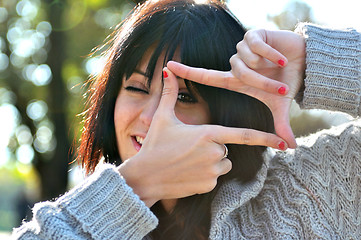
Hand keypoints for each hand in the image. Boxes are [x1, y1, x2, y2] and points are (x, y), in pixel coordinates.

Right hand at [118, 68, 286, 206]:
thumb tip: (168, 70)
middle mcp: (214, 153)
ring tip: (188, 160)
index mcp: (207, 134)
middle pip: (226, 147)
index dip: (265, 138)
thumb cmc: (154, 145)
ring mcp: (212, 172)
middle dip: (214, 146)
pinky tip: (187, 173)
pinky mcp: (208, 187)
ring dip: (211, 161)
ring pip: (222, 163)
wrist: (145, 177)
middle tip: (189, 148)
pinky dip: (205, 175)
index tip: (282, 142)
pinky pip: (215, 177)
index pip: (243, 135)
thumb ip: (170, 93)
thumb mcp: (162, 117)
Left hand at [167, 29, 305, 147]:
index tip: (168, 66)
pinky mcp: (254, 35)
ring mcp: (243, 48)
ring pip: (245, 59)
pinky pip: (255, 45)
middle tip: (282, 88)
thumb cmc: (287, 82)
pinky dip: (271, 54)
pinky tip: (281, 57)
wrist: (305, 63)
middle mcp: (236, 63)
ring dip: (266, 67)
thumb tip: (291, 148)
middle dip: (261, 82)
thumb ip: (280, 125)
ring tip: (280, 67)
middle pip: (237, 72)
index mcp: (235, 80)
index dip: (187, 72)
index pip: (206, 76)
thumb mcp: (280, 105)